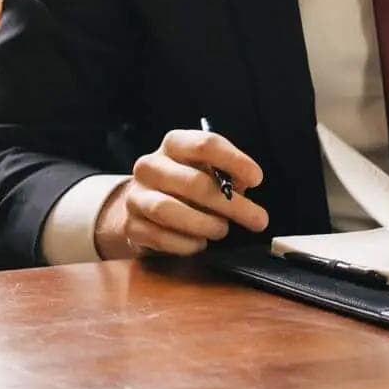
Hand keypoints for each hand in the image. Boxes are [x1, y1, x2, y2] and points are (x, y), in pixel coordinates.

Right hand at [94, 128, 268, 259]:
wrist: (141, 205)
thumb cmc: (185, 185)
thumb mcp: (207, 171)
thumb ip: (226, 176)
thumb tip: (242, 186)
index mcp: (174, 144)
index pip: (205, 144)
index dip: (234, 160)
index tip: (257, 178)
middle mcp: (150, 166)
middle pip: (193, 182)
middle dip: (231, 204)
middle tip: (258, 219)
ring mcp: (136, 196)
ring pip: (169, 210)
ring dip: (204, 224)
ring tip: (222, 231)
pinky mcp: (130, 225)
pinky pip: (158, 236)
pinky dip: (185, 243)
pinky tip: (200, 244)